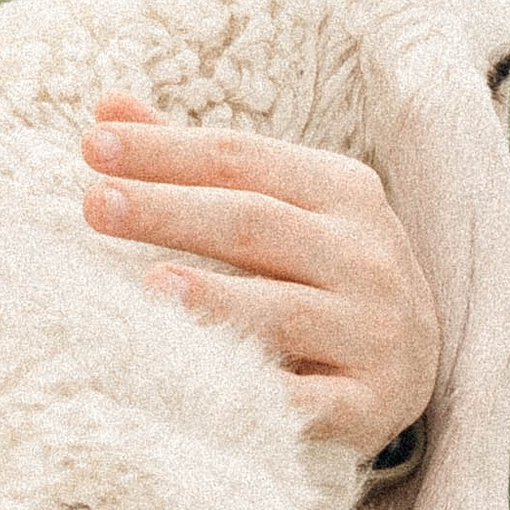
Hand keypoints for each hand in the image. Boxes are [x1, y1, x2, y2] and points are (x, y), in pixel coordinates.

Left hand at [79, 97, 439, 455]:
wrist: (416, 364)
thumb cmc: (321, 269)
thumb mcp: (281, 204)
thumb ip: (199, 162)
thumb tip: (108, 105)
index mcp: (340, 190)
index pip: (241, 160)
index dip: (167, 150)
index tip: (93, 144)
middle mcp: (363, 254)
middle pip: (255, 224)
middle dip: (170, 210)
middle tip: (95, 203)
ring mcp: (372, 331)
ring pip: (284, 312)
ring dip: (218, 300)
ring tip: (151, 286)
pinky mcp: (371, 404)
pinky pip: (310, 404)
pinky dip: (262, 395)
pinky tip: (207, 385)